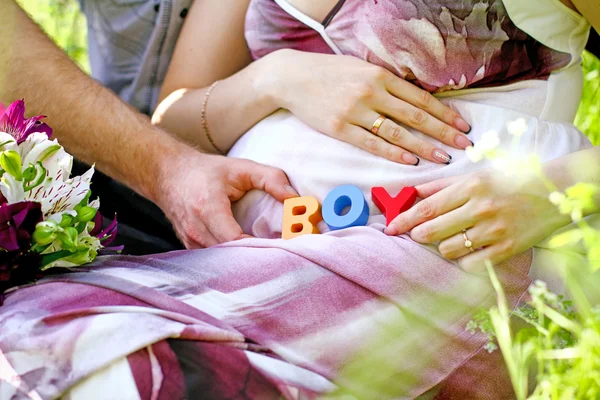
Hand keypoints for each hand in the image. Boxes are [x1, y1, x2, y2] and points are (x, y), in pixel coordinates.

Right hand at [154, 149, 297, 248]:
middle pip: (231, 257)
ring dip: (246, 261)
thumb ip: (271, 179)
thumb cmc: (206, 171)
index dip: (260, 247)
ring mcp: (191, 242)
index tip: (283, 246)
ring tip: (269, 256)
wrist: (168, 175)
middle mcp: (197, 230)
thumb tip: (295, 199)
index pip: (236, 240)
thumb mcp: (241, 167)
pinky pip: (215, 262)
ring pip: (223, 264)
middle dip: (258, 257)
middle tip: (283, 255)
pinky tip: (250, 255)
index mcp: (208, 208)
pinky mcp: (191, 249)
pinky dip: (233, 261)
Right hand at [266, 49, 472, 164]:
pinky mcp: (340, 128)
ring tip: (443, 157)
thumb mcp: (362, 68)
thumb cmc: (330, 72)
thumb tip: (414, 99)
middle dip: (443, 132)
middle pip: (415, 116)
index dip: (444, 113)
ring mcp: (355, 111)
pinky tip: (411, 161)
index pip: (420, 98)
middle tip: (464, 145)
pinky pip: (372, 144)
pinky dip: (393, 154)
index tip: (462, 125)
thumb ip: (386, 83)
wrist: (293, 78)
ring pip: (397, 133)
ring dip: (423, 146)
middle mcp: (372, 93)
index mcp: (380, 76)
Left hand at [384, 171, 570, 270]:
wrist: (556, 191)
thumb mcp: (476, 174)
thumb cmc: (511, 179)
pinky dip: (463, 260)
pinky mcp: (507, 249)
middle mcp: (481, 209)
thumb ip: (442, 185)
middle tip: (417, 234)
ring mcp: (494, 231)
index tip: (390, 227)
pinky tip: (467, 250)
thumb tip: (411, 193)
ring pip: (448, 249)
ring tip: (451, 237)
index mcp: (471, 187)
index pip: (426, 208)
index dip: (403, 220)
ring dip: (442, 246)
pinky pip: (470, 264)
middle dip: (418, 235)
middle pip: (431, 231)